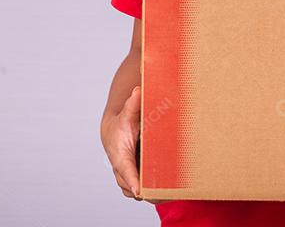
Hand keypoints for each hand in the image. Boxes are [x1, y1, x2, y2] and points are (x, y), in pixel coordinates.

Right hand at [101, 86, 171, 203]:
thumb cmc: (121, 124)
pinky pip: (142, 190)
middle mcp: (121, 170)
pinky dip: (152, 191)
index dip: (132, 181)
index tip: (139, 191)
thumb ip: (133, 103)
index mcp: (119, 155)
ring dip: (150, 194)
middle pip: (132, 186)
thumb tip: (138, 90)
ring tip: (171, 194)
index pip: (125, 171)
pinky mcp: (134, 179)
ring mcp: (126, 177)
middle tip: (166, 194)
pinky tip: (169, 191)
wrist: (113, 131)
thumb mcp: (127, 113)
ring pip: (137, 191)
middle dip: (147, 192)